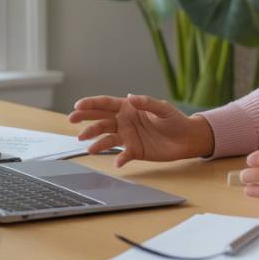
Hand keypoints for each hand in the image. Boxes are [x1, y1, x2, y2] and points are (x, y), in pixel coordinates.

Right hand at [67, 94, 213, 166]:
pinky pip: (123, 155)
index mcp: (129, 107)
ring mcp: (128, 136)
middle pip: (100, 119)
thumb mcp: (163, 108)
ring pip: (107, 137)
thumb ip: (146, 103)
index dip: (91, 103)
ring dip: (97, 141)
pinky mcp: (135, 150)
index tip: (77, 105)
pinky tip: (117, 163)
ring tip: (88, 147)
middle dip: (84, 119)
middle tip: (71, 121)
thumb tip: (130, 97)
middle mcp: (125, 121)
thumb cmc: (175, 119)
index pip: (106, 104)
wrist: (187, 138)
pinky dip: (119, 159)